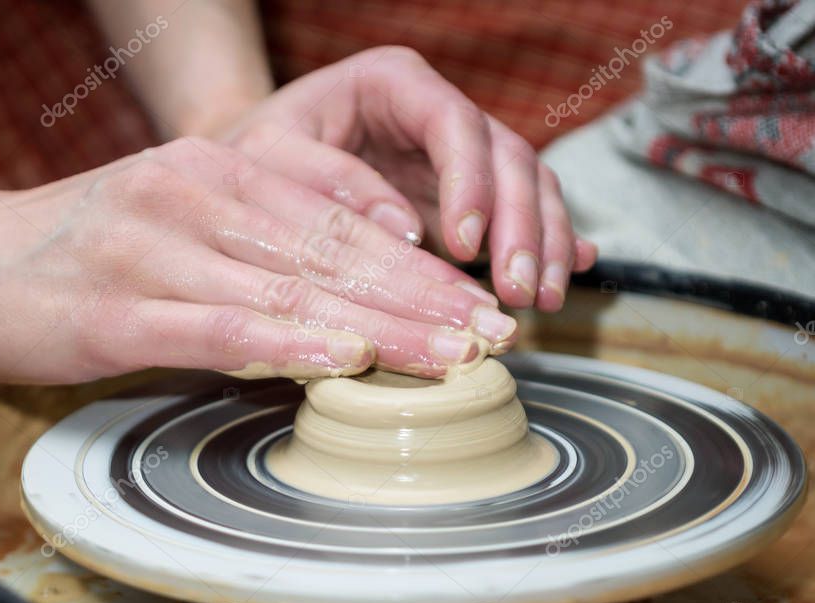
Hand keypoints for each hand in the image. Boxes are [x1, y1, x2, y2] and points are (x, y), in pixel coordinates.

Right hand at [0, 137, 515, 383]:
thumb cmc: (82, 252)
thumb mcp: (180, 223)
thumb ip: (259, 250)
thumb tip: (349, 307)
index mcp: (218, 167)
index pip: (341, 216)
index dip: (419, 264)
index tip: (478, 303)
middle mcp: (194, 194)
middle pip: (332, 251)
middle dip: (422, 298)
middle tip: (494, 335)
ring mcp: (153, 247)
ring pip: (288, 287)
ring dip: (377, 325)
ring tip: (449, 356)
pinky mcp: (114, 307)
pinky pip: (215, 326)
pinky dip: (283, 344)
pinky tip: (339, 362)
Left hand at [215, 46, 597, 311]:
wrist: (253, 165)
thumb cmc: (254, 155)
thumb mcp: (270, 158)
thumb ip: (328, 182)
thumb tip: (403, 230)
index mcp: (393, 83)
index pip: (453, 124)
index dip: (471, 183)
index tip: (468, 246)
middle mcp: (436, 111)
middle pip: (506, 155)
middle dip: (520, 225)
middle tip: (517, 290)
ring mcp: (456, 152)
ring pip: (526, 184)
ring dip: (540, 243)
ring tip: (539, 298)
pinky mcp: (463, 191)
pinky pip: (518, 209)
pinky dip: (544, 241)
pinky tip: (569, 269)